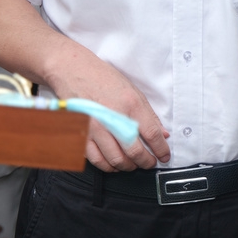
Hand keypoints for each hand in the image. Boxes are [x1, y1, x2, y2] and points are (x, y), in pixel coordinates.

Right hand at [46, 47, 170, 171]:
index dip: (161, 149)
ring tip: (133, 164)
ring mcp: (95, 127)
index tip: (164, 156)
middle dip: (146, 162)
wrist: (73, 70)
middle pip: (134, 151)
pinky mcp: (81, 134)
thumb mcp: (132, 91)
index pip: (151, 134)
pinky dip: (108, 166)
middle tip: (149, 162)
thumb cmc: (103, 78)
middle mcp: (113, 117)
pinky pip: (96, 159)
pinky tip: (114, 162)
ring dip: (128, 166)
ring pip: (116, 160)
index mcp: (130, 104)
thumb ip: (148, 115)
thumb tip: (163, 134)